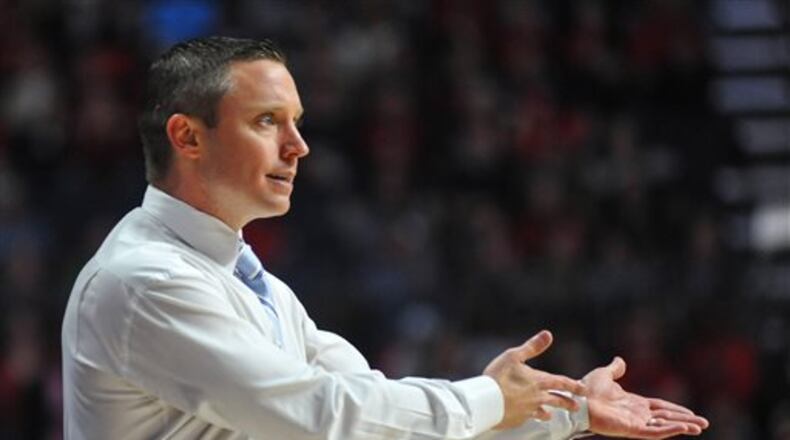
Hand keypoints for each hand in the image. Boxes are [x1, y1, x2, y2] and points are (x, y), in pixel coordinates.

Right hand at [483, 330, 586, 429]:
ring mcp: (528, 409)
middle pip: (557, 399)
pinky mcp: (518, 418)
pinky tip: (532, 417)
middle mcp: (537, 397)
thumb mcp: (514, 356)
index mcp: (538, 380)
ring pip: (544, 411)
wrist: (486, 402)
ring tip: (554, 415)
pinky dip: (532, 416)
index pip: (561, 382)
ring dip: (552, 411)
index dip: (573, 385)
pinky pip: (529, 417)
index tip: (583, 389)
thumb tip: (548, 334)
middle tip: (577, 406)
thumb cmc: (498, 376)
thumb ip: (532, 346)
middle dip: (568, 402)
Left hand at [583, 357, 709, 438]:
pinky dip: (669, 430)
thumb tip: (620, 360)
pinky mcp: (631, 429)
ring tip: (699, 427)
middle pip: (667, 418)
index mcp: (634, 403)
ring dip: (682, 426)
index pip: (660, 407)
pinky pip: (654, 432)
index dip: (676, 410)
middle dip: (685, 420)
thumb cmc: (587, 389)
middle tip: (704, 423)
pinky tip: (683, 428)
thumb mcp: (604, 374)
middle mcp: (637, 414)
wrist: (577, 399)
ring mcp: (635, 423)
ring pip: (664, 426)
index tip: (691, 413)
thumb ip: (615, 369)